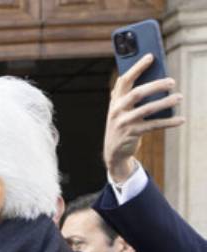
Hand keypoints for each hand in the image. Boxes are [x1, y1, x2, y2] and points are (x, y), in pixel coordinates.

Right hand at [103, 53, 184, 182]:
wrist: (113, 151)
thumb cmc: (123, 123)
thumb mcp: (123, 109)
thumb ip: (133, 95)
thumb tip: (160, 80)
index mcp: (115, 100)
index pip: (124, 80)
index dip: (137, 67)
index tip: (151, 56)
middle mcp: (117, 110)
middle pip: (137, 93)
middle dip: (155, 86)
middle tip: (172, 81)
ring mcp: (123, 122)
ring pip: (147, 110)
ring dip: (165, 103)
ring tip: (179, 97)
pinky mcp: (132, 134)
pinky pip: (153, 126)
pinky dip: (169, 122)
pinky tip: (181, 119)